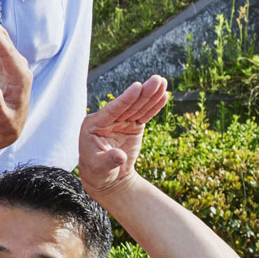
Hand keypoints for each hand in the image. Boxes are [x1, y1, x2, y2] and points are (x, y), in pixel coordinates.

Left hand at [78, 75, 168, 202]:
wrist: (106, 178)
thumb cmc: (97, 172)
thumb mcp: (99, 168)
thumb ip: (108, 160)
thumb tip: (120, 157)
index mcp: (94, 124)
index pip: (112, 110)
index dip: (126, 99)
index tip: (137, 86)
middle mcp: (108, 119)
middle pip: (128, 104)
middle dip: (143, 92)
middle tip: (157, 79)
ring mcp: (121, 122)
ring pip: (138, 107)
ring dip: (151, 95)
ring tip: (163, 82)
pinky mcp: (132, 126)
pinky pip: (145, 115)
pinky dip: (154, 106)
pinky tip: (164, 95)